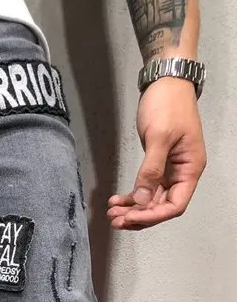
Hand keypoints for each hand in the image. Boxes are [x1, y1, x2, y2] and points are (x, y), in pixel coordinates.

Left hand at [107, 77, 205, 229]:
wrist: (165, 83)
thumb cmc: (168, 105)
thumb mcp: (158, 137)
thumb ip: (150, 170)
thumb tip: (143, 200)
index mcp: (190, 168)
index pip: (175, 205)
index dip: (153, 215)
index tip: (131, 217)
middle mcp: (182, 173)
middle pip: (162, 206)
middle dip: (138, 215)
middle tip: (115, 219)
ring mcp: (169, 170)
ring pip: (151, 199)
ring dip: (132, 208)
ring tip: (112, 212)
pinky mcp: (157, 164)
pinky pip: (145, 188)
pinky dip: (132, 196)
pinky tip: (116, 199)